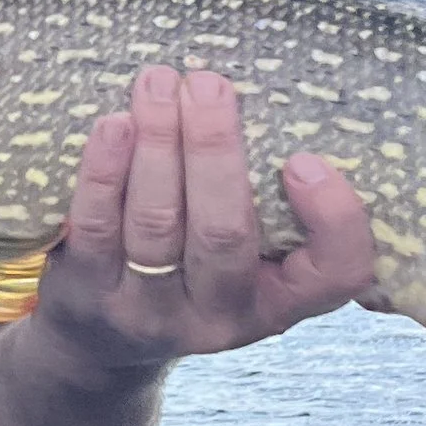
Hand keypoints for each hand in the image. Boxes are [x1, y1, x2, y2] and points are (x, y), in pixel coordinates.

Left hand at [30, 65, 374, 371]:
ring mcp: (151, 312)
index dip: (332, 219)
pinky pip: (98, 228)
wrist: (102, 342)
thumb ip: (268, 197)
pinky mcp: (90, 295)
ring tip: (157, 84)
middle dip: (214, 150)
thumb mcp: (248, 255)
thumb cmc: (194, 268)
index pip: (335, 274)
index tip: (303, 159)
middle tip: (209, 83)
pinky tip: (113, 124)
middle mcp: (221, 317)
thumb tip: (267, 86)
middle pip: (224, 233)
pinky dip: (105, 172)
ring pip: (158, 224)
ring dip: (158, 144)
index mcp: (279, 300)